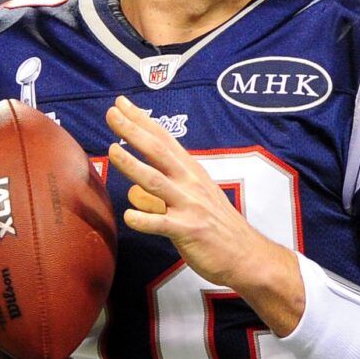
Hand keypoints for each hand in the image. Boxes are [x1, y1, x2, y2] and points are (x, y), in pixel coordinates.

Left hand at [105, 96, 302, 323]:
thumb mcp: (196, 199)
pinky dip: (143, 219)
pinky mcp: (188, 231)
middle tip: (112, 113)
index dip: (142, 120)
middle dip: (134, 131)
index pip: (165, 140)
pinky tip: (129, 216)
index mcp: (192, 173)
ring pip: (156, 182)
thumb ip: (164, 190)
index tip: (122, 103)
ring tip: (112, 150)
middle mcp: (190, 184)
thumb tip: (133, 190)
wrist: (247, 255)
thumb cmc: (218, 227)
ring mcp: (189, 206)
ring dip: (133, 165)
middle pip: (158, 152)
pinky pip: (161, 224)